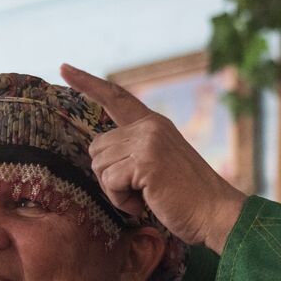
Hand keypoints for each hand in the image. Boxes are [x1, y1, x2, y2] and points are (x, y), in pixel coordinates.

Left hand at [60, 64, 247, 252]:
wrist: (216, 213)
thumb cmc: (187, 199)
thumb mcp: (160, 164)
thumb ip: (135, 150)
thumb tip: (99, 153)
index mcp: (155, 124)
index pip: (117, 97)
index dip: (88, 83)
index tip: (64, 68)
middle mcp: (150, 126)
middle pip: (97, 148)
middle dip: (110, 177)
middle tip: (140, 191)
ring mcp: (148, 141)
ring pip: (100, 166)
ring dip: (116, 191)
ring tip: (147, 196)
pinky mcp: (146, 161)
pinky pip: (110, 182)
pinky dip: (122, 201)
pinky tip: (146, 203)